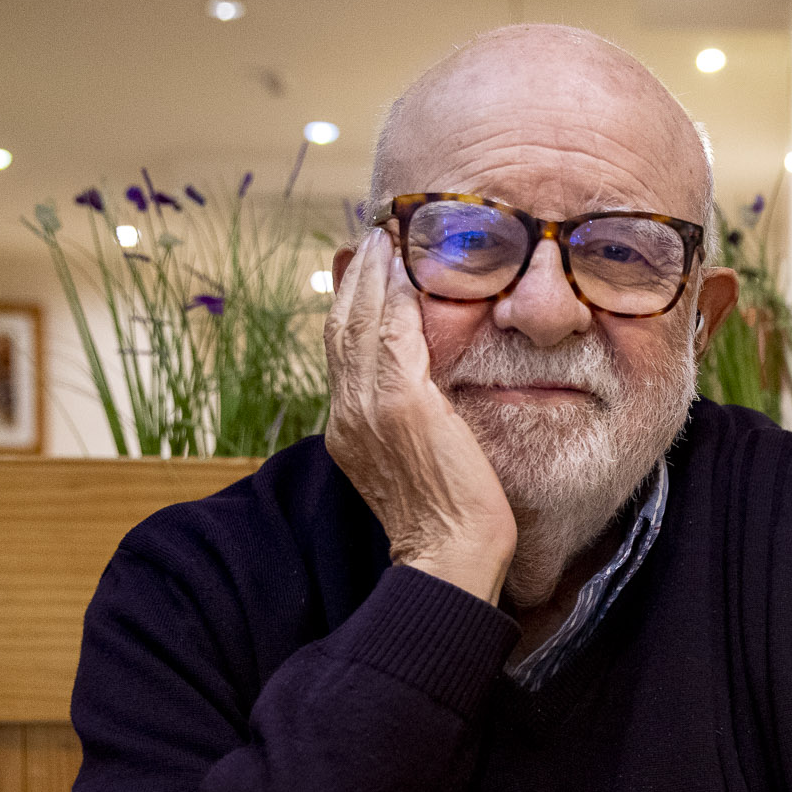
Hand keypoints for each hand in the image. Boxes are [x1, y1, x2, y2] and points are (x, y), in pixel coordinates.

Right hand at [324, 228, 517, 602]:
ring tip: (385, 237)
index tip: (364, 268)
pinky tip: (405, 265)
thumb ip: (414, 424)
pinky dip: (394, 294)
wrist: (451, 556)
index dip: (350, 306)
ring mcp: (369, 407)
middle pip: (341, 327)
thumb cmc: (450, 520)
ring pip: (360, 322)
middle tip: (372, 235)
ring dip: (372, 273)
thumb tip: (431, 398)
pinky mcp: (401, 403)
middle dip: (355, 277)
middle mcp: (347, 414)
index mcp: (348, 429)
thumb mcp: (420, 463)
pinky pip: (391, 332)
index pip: (342, 351)